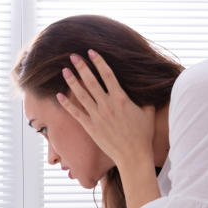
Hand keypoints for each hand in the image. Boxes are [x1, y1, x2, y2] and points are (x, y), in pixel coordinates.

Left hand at [57, 50, 155, 168]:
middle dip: (81, 67)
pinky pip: (76, 113)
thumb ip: (146, 97)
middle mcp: (107, 105)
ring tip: (64, 70)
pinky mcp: (90, 127)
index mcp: (121, 98)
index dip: (99, 62)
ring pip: (81, 94)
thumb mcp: (148, 111)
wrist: (133, 156)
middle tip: (73, 56)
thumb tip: (148, 86)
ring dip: (72, 81)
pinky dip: (67, 104)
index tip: (91, 51)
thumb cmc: (142, 134)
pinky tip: (59, 95)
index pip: (107, 74)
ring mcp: (97, 116)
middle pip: (91, 81)